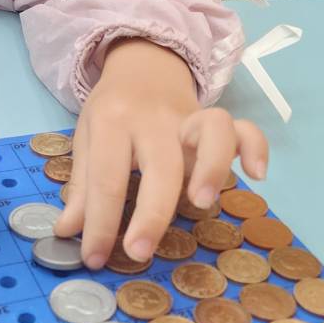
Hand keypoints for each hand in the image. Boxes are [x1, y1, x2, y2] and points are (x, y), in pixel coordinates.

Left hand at [55, 39, 268, 268]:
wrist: (144, 63)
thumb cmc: (114, 110)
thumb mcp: (87, 137)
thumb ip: (81, 185)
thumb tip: (67, 232)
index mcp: (112, 122)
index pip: (106, 179)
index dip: (100, 224)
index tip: (95, 258)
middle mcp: (154, 119)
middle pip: (160, 165)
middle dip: (151, 213)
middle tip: (139, 252)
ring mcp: (190, 118)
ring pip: (212, 133)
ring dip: (211, 169)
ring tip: (201, 204)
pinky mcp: (217, 120)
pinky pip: (245, 128)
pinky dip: (256, 148)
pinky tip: (256, 175)